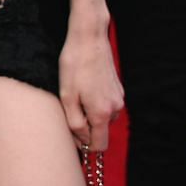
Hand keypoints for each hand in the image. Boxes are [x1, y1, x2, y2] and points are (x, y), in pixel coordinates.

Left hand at [58, 14, 123, 151]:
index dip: (84, 145)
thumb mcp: (67, 97)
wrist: (89, 39)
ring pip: (104, 118)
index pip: (99, 146)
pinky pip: (106, 105)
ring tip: (76, 95)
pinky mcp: (118, 89)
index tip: (71, 134)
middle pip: (101, 132)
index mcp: (102, 113)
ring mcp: (118, 98)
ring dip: (90, 114)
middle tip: (69, 110)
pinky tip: (84, 87)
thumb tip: (82, 141)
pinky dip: (96, 103)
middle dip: (86, 127)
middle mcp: (115, 108)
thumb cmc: (74, 66)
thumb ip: (75, 123)